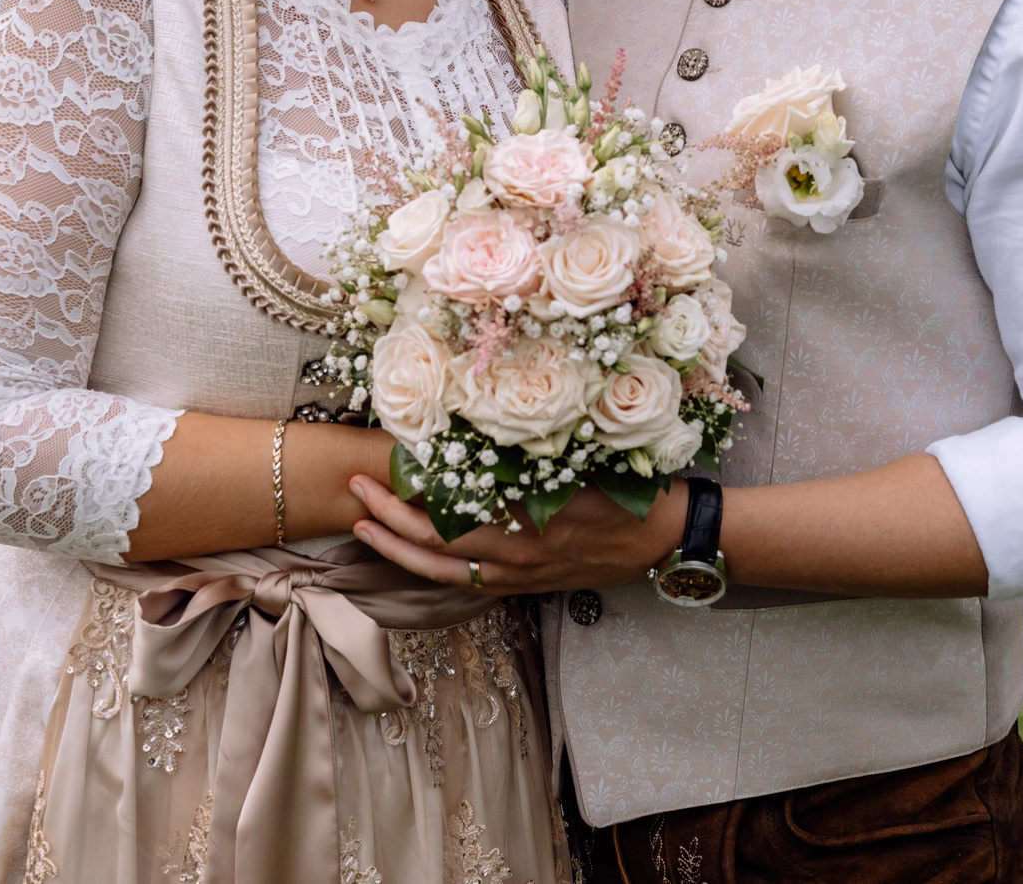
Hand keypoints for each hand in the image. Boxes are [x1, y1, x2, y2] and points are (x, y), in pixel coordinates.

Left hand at [347, 472, 686, 596]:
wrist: (666, 540)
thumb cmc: (629, 492)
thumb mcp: (579, 465)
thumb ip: (527, 459)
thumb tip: (473, 436)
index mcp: (528, 524)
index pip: (451, 516)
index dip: (409, 498)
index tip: (379, 471)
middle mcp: (518, 558)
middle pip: (436, 547)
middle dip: (389, 522)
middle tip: (356, 492)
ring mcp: (521, 577)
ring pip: (444, 573)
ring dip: (400, 552)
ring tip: (366, 527)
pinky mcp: (528, 587)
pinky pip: (468, 583)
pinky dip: (434, 568)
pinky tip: (411, 553)